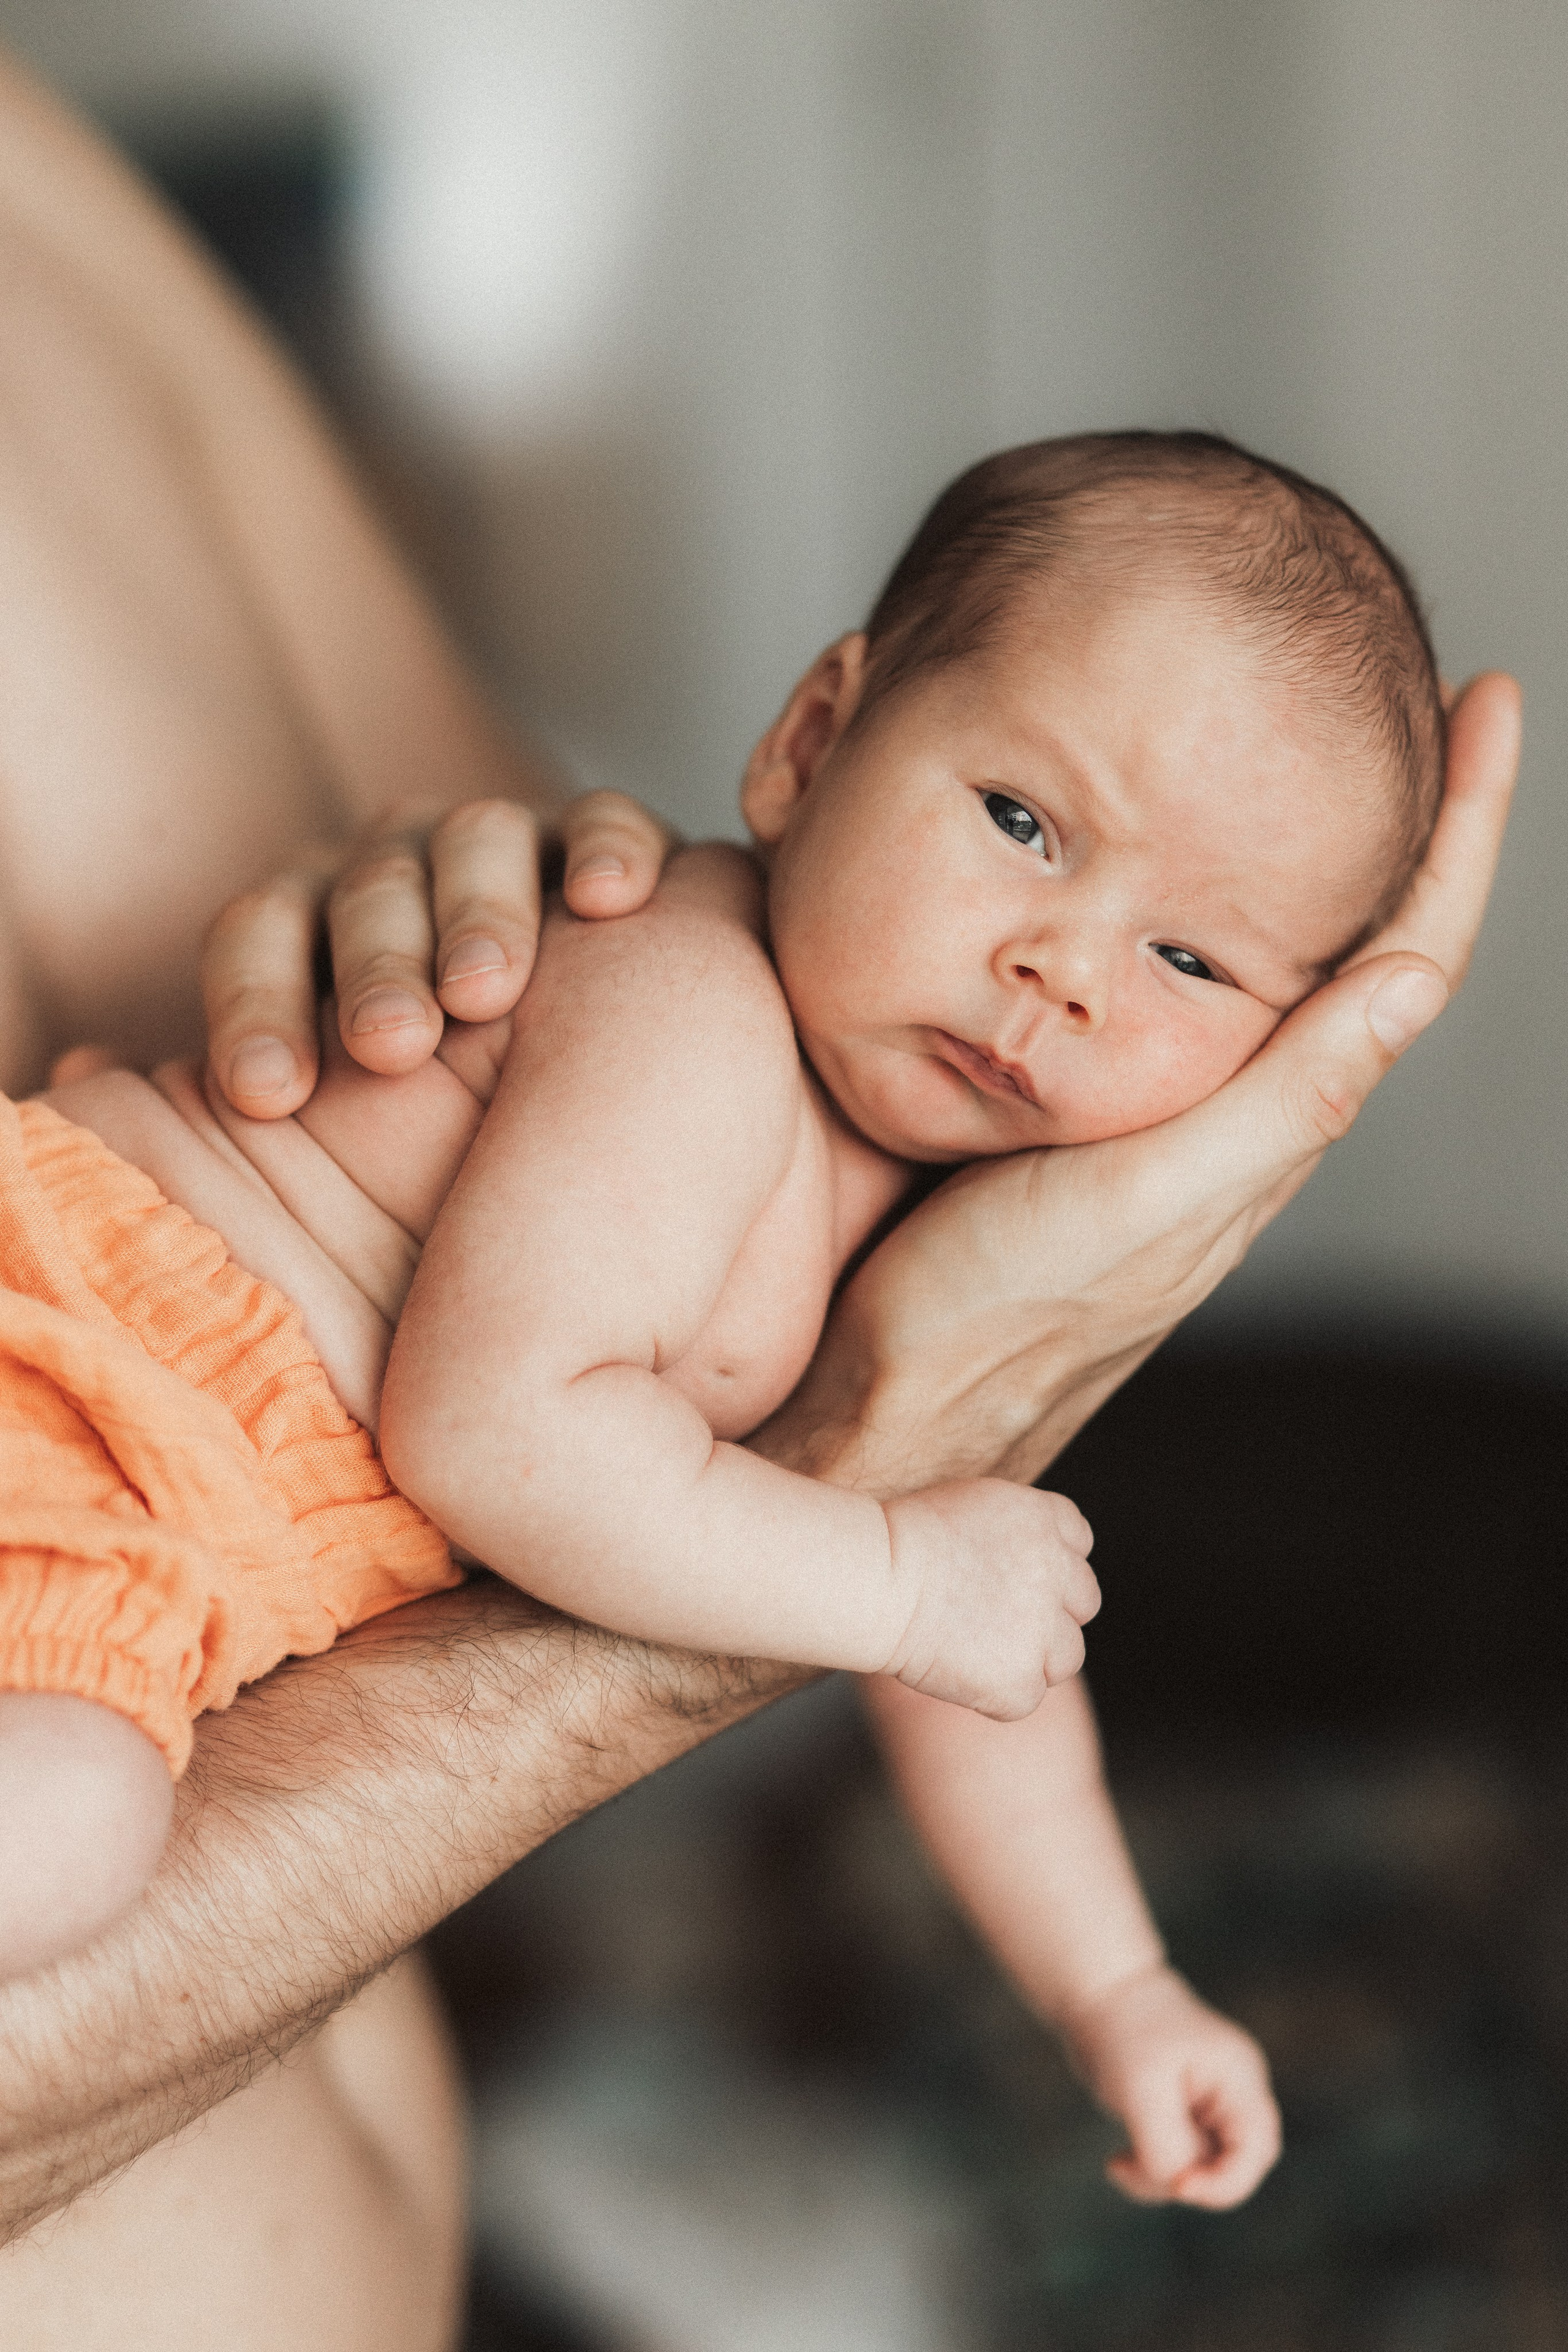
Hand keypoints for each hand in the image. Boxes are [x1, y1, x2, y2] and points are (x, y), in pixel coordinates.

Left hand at [202, 791, 678, 1118]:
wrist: (602, 1082)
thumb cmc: (443, 1127)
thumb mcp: (340, 1125)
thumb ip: (255, 1096)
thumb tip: (95, 1086)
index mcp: (313, 921)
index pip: (259, 932)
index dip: (254, 1005)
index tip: (267, 1098)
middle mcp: (399, 868)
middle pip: (368, 888)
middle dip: (373, 965)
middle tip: (388, 1048)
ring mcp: (501, 845)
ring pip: (477, 838)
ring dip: (477, 913)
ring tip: (484, 993)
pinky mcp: (602, 844)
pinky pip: (602, 822)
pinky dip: (606, 849)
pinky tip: (610, 899)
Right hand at [755, 671, 1519, 1493]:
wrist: (895, 1406)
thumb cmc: (1001, 1313)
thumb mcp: (1146, 1196)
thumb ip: (1281, 1099)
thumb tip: (1416, 978)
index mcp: (1273, 1118)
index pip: (1408, 950)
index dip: (1462, 828)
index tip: (1488, 698)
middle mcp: (1244, 1111)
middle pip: (1368, 942)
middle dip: (1418, 818)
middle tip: (1436, 698)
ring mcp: (1173, 1113)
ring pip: (1282, 959)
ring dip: (1330, 856)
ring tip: (1336, 751)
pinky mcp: (1098, 1114)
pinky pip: (1193, 986)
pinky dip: (1219, 903)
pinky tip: (1177, 867)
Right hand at [882, 1481, 1098, 1716]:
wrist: (876, 1579)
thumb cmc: (900, 1538)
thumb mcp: (973, 1505)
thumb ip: (1016, 1530)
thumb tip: (1024, 1560)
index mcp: (1046, 1519)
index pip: (1078, 1542)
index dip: (1049, 1563)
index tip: (1013, 1573)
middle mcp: (1057, 1572)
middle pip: (1083, 1601)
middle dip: (1051, 1612)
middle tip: (996, 1618)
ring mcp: (1044, 1630)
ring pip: (1066, 1657)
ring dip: (1032, 1657)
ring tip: (976, 1648)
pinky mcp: (1021, 1681)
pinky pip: (1025, 1698)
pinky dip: (996, 1694)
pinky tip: (957, 1671)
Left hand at [1064, 1962, 1280, 2209]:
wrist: (1095, 1993)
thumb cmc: (1123, 2029)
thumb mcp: (1142, 2090)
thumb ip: (1168, 2145)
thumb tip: (1178, 2185)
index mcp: (1239, 2077)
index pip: (1257, 2149)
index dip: (1225, 2181)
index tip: (1178, 2186)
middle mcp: (1233, 2095)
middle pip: (1236, 2166)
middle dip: (1191, 2182)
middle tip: (1139, 2169)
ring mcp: (1210, 2108)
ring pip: (1203, 2171)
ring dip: (1160, 2179)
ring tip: (1118, 2165)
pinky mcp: (1183, 2118)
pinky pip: (1180, 2164)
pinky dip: (1149, 2171)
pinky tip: (1117, 2162)